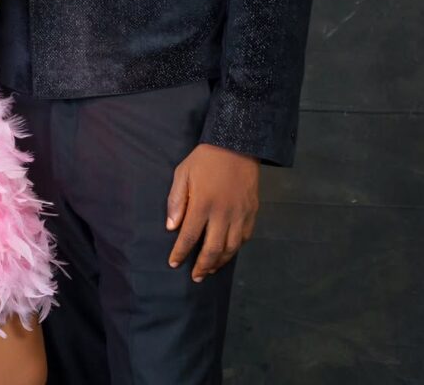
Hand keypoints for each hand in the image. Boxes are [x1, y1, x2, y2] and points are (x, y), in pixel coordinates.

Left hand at [166, 143, 259, 282]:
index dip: (181, 252)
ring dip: (219, 262)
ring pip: (231, 248)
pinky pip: (244, 238)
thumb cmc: (205, 159)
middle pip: (212, 249)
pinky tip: (227, 252)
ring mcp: (240, 214)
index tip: (174, 263)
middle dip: (202, 265)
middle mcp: (223, 213)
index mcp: (203, 203)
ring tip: (209, 269)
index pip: (190, 236)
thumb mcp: (183, 173)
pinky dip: (235, 249)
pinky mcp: (252, 212)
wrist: (237, 145)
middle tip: (195, 277)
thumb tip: (171, 227)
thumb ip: (176, 201)